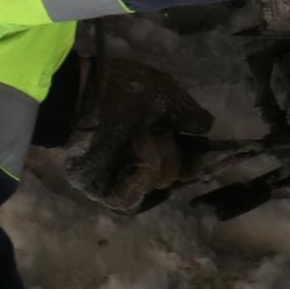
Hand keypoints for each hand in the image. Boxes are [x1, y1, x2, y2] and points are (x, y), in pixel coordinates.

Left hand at [63, 58, 213, 213]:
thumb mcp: (164, 92)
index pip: (189, 159)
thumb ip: (188, 113)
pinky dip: (134, 181)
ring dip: (151, 160)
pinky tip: (130, 161)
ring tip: (137, 140)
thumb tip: (207, 127)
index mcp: (158, 135)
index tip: (199, 150)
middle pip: (177, 174)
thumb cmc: (123, 89)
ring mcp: (124, 174)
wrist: (82, 97)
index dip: (197, 158)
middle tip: (155, 134)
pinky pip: (129, 200)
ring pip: (157, 185)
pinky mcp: (103, 189)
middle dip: (171, 155)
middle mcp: (143, 156)